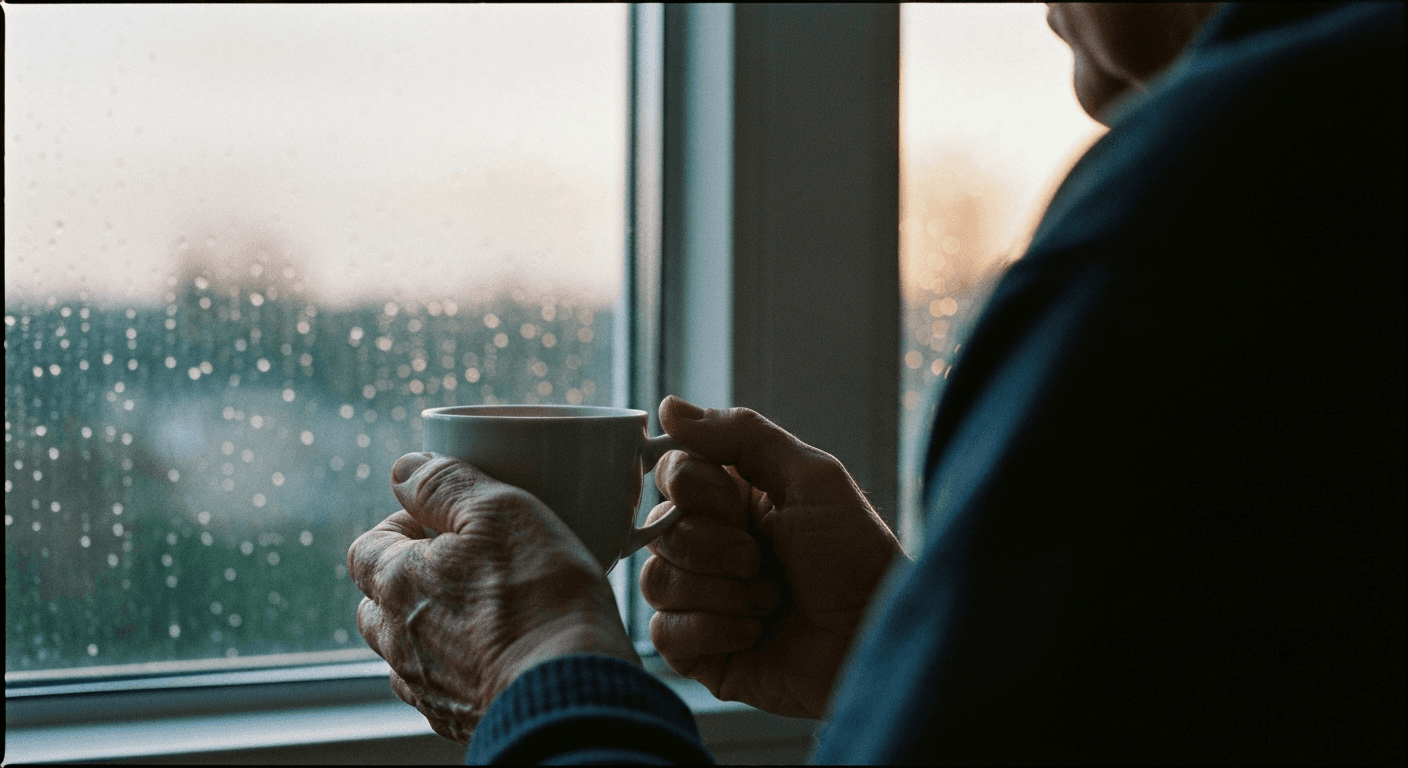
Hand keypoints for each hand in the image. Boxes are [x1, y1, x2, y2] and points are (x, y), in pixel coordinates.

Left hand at [348, 453, 639, 743]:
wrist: (569, 691)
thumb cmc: (540, 596)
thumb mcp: (501, 510)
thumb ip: (446, 484)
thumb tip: (403, 468)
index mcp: (398, 584)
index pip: (366, 548)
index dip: (397, 526)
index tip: (437, 520)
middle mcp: (398, 642)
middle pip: (375, 605)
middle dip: (405, 580)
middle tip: (457, 565)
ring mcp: (426, 688)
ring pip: (406, 653)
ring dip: (428, 628)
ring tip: (479, 612)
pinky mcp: (458, 720)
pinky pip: (442, 690)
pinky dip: (458, 670)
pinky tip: (496, 657)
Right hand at [640, 397, 905, 718]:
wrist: (874, 637)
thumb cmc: (855, 557)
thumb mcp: (812, 478)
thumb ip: (742, 434)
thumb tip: (670, 408)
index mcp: (733, 498)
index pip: (670, 474)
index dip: (692, 489)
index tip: (734, 505)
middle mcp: (711, 544)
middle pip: (657, 529)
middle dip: (716, 548)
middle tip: (762, 560)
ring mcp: (701, 598)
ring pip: (655, 582)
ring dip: (722, 592)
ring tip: (770, 599)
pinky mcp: (699, 649)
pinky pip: (664, 633)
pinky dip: (714, 629)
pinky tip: (755, 631)